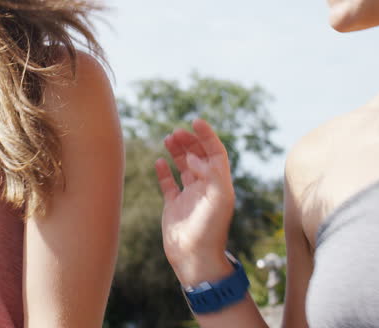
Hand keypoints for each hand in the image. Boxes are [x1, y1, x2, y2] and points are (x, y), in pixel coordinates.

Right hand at [155, 119, 235, 285]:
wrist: (194, 257)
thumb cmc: (210, 230)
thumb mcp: (218, 199)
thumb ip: (210, 173)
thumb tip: (195, 156)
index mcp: (219, 183)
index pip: (216, 153)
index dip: (207, 136)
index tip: (196, 122)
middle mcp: (205, 187)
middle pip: (199, 156)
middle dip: (190, 141)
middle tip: (177, 132)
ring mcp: (189, 195)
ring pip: (184, 166)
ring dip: (177, 151)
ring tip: (168, 139)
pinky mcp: (173, 205)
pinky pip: (168, 183)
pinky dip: (163, 171)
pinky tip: (159, 161)